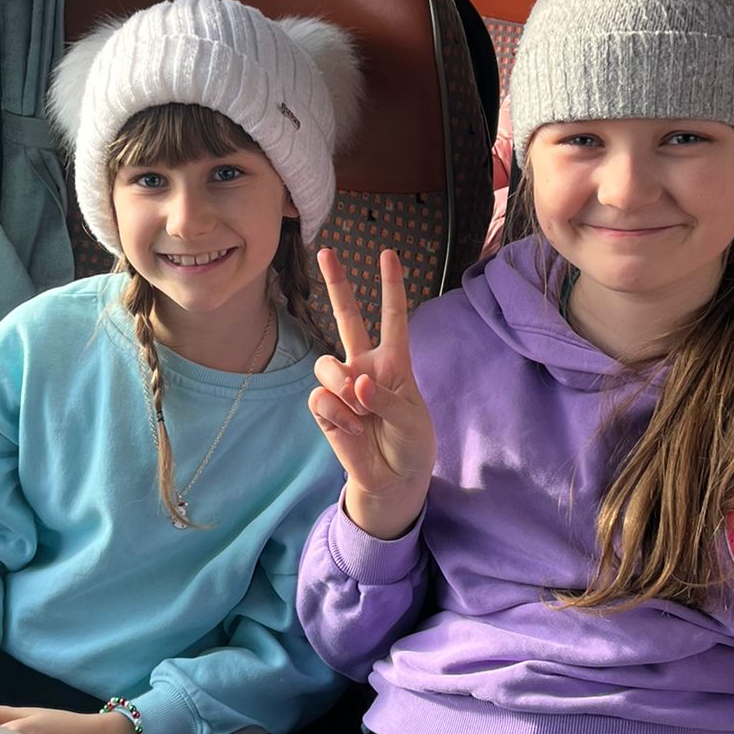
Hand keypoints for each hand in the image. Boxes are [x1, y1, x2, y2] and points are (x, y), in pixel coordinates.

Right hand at [310, 247, 435, 539]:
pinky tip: (352, 429)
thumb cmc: (410, 446)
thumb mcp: (412, 421)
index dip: (391, 287)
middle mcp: (364, 367)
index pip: (393, 318)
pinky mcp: (325, 410)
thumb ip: (386, 397)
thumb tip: (355, 382)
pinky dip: (338, 415)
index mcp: (394, 363)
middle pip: (348, 318)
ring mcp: (342, 387)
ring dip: (340, 383)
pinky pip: (321, 399)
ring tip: (358, 410)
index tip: (388, 254)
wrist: (391, 482)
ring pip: (326, 364)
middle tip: (326, 251)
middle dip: (337, 284)